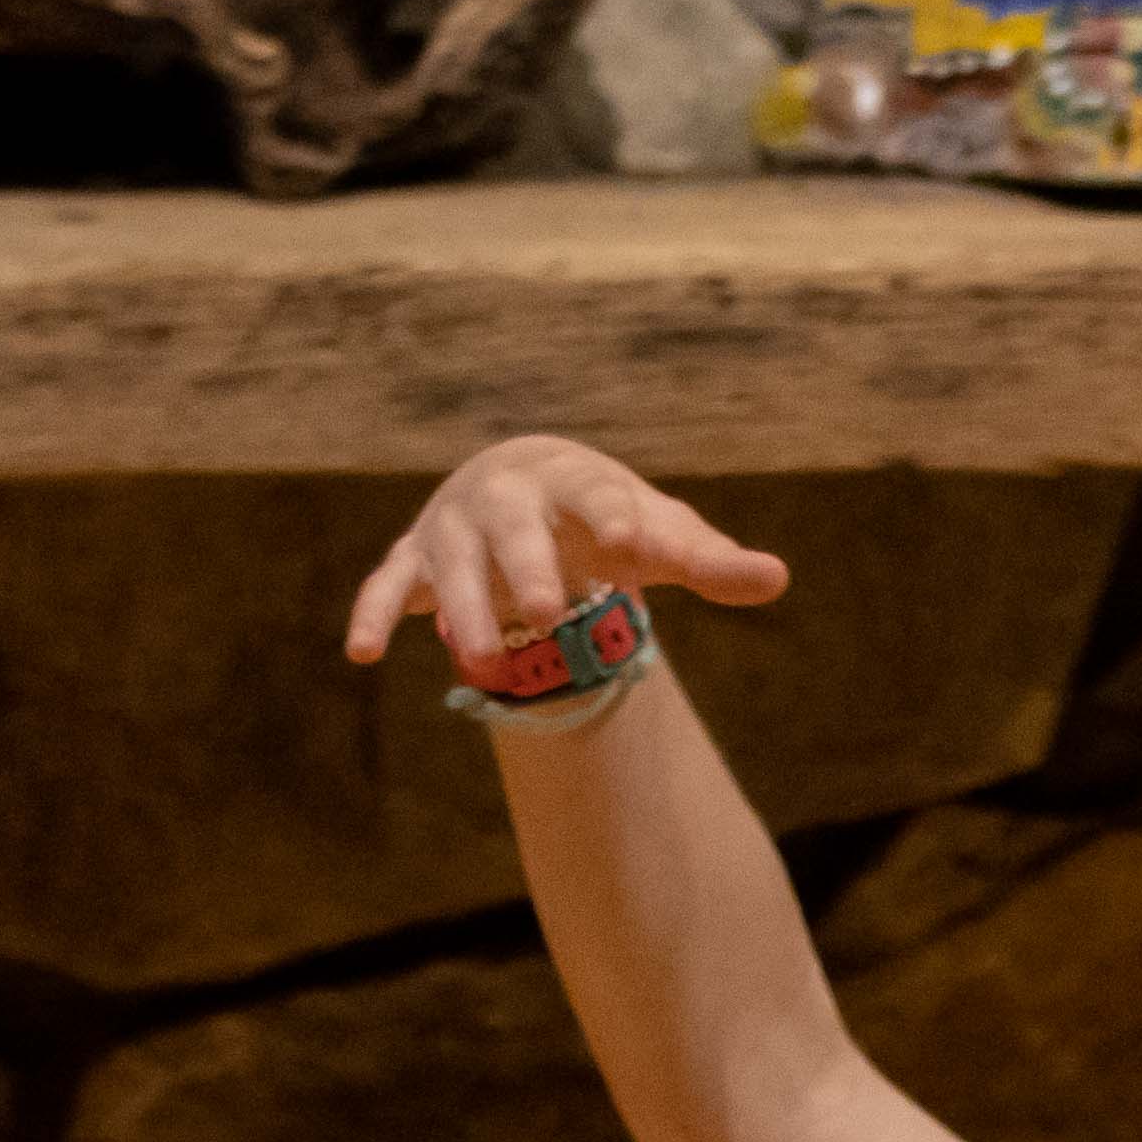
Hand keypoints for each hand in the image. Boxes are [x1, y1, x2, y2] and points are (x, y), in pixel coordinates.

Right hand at [340, 436, 792, 676]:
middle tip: (551, 611)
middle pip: (514, 526)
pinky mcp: (418, 562)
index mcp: (572, 480)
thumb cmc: (606, 519)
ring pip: (454, 564)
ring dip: (464, 609)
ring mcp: (457, 527)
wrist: (528, 486)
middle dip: (530, 564)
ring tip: (481, 662)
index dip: (614, 515)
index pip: (596, 494)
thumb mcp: (656, 535)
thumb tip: (777, 578)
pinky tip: (364, 654)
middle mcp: (507, 495)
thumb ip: (708, 561)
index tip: (635, 544)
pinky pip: (390, 585)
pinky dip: (376, 613)